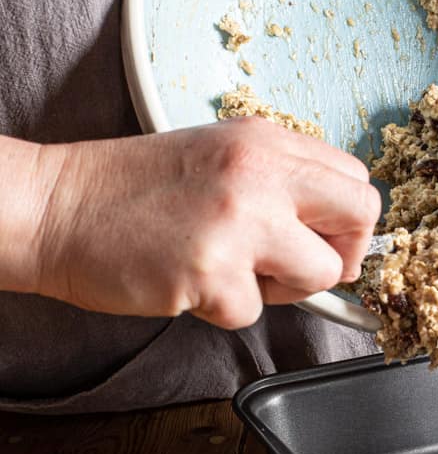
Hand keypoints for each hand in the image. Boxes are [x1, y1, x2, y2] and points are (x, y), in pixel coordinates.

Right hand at [32, 118, 380, 328]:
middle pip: (361, 216)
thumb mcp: (221, 159)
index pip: (356, 179)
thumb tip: (335, 232)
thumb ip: (282, 185)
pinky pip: (254, 311)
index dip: (350, 221)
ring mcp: (239, 222)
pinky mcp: (212, 272)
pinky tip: (191, 282)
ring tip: (233, 272)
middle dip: (344, 253)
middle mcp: (261, 174)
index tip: (328, 240)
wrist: (59, 207)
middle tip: (304, 265)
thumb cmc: (136, 190)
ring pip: (322, 274)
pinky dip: (226, 307)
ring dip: (285, 288)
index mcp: (266, 142)